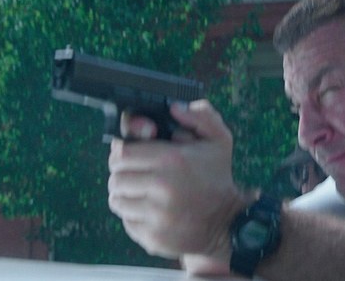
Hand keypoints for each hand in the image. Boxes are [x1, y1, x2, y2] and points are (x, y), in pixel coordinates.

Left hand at [108, 100, 248, 261]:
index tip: (131, 155)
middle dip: (123, 174)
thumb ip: (200, 116)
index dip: (123, 152)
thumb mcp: (219, 141)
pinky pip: (127, 221)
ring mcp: (156, 215)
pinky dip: (135, 216)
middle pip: (115, 177)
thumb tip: (174, 108)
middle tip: (137, 175)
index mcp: (173, 160)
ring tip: (143, 193)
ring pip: (117, 201)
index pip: (122, 152)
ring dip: (126, 196)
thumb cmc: (218, 179)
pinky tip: (152, 211)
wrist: (228, 223)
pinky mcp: (152, 237)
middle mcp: (162, 187)